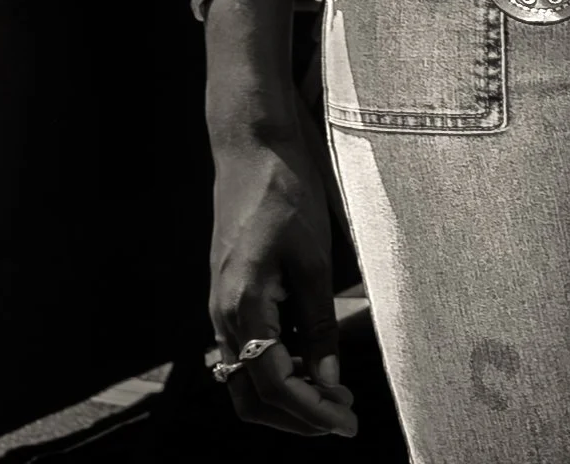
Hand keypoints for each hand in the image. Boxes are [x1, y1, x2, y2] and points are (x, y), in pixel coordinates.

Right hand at [210, 123, 358, 437]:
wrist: (251, 146)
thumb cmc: (285, 193)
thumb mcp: (315, 260)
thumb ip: (320, 326)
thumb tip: (330, 386)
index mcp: (242, 304)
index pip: (275, 384)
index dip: (313, 412)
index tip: (349, 422)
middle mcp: (222, 313)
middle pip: (250, 396)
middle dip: (297, 417)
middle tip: (343, 415)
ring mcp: (220, 305)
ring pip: (243, 380)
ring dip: (285, 398)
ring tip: (332, 394)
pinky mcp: (227, 295)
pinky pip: (244, 352)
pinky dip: (275, 370)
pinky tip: (311, 360)